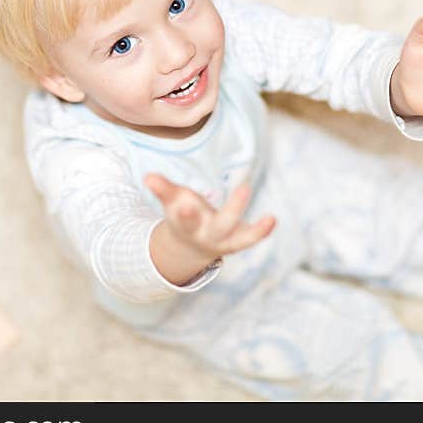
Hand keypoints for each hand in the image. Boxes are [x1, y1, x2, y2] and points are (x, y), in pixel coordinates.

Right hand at [144, 173, 276, 260]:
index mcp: (187, 226)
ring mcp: (225, 240)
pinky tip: (273, 220)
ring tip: (270, 219)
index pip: (186, 221)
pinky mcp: (239, 239)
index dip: (185, 215)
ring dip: (256, 230)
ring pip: (242, 237)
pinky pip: (252, 237)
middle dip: (232, 211)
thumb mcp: (173, 202)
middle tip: (245, 189)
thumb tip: (148, 177)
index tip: (184, 206)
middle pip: (220, 226)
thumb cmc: (183, 214)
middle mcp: (207, 235)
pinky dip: (262, 230)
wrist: (192, 245)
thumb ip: (163, 190)